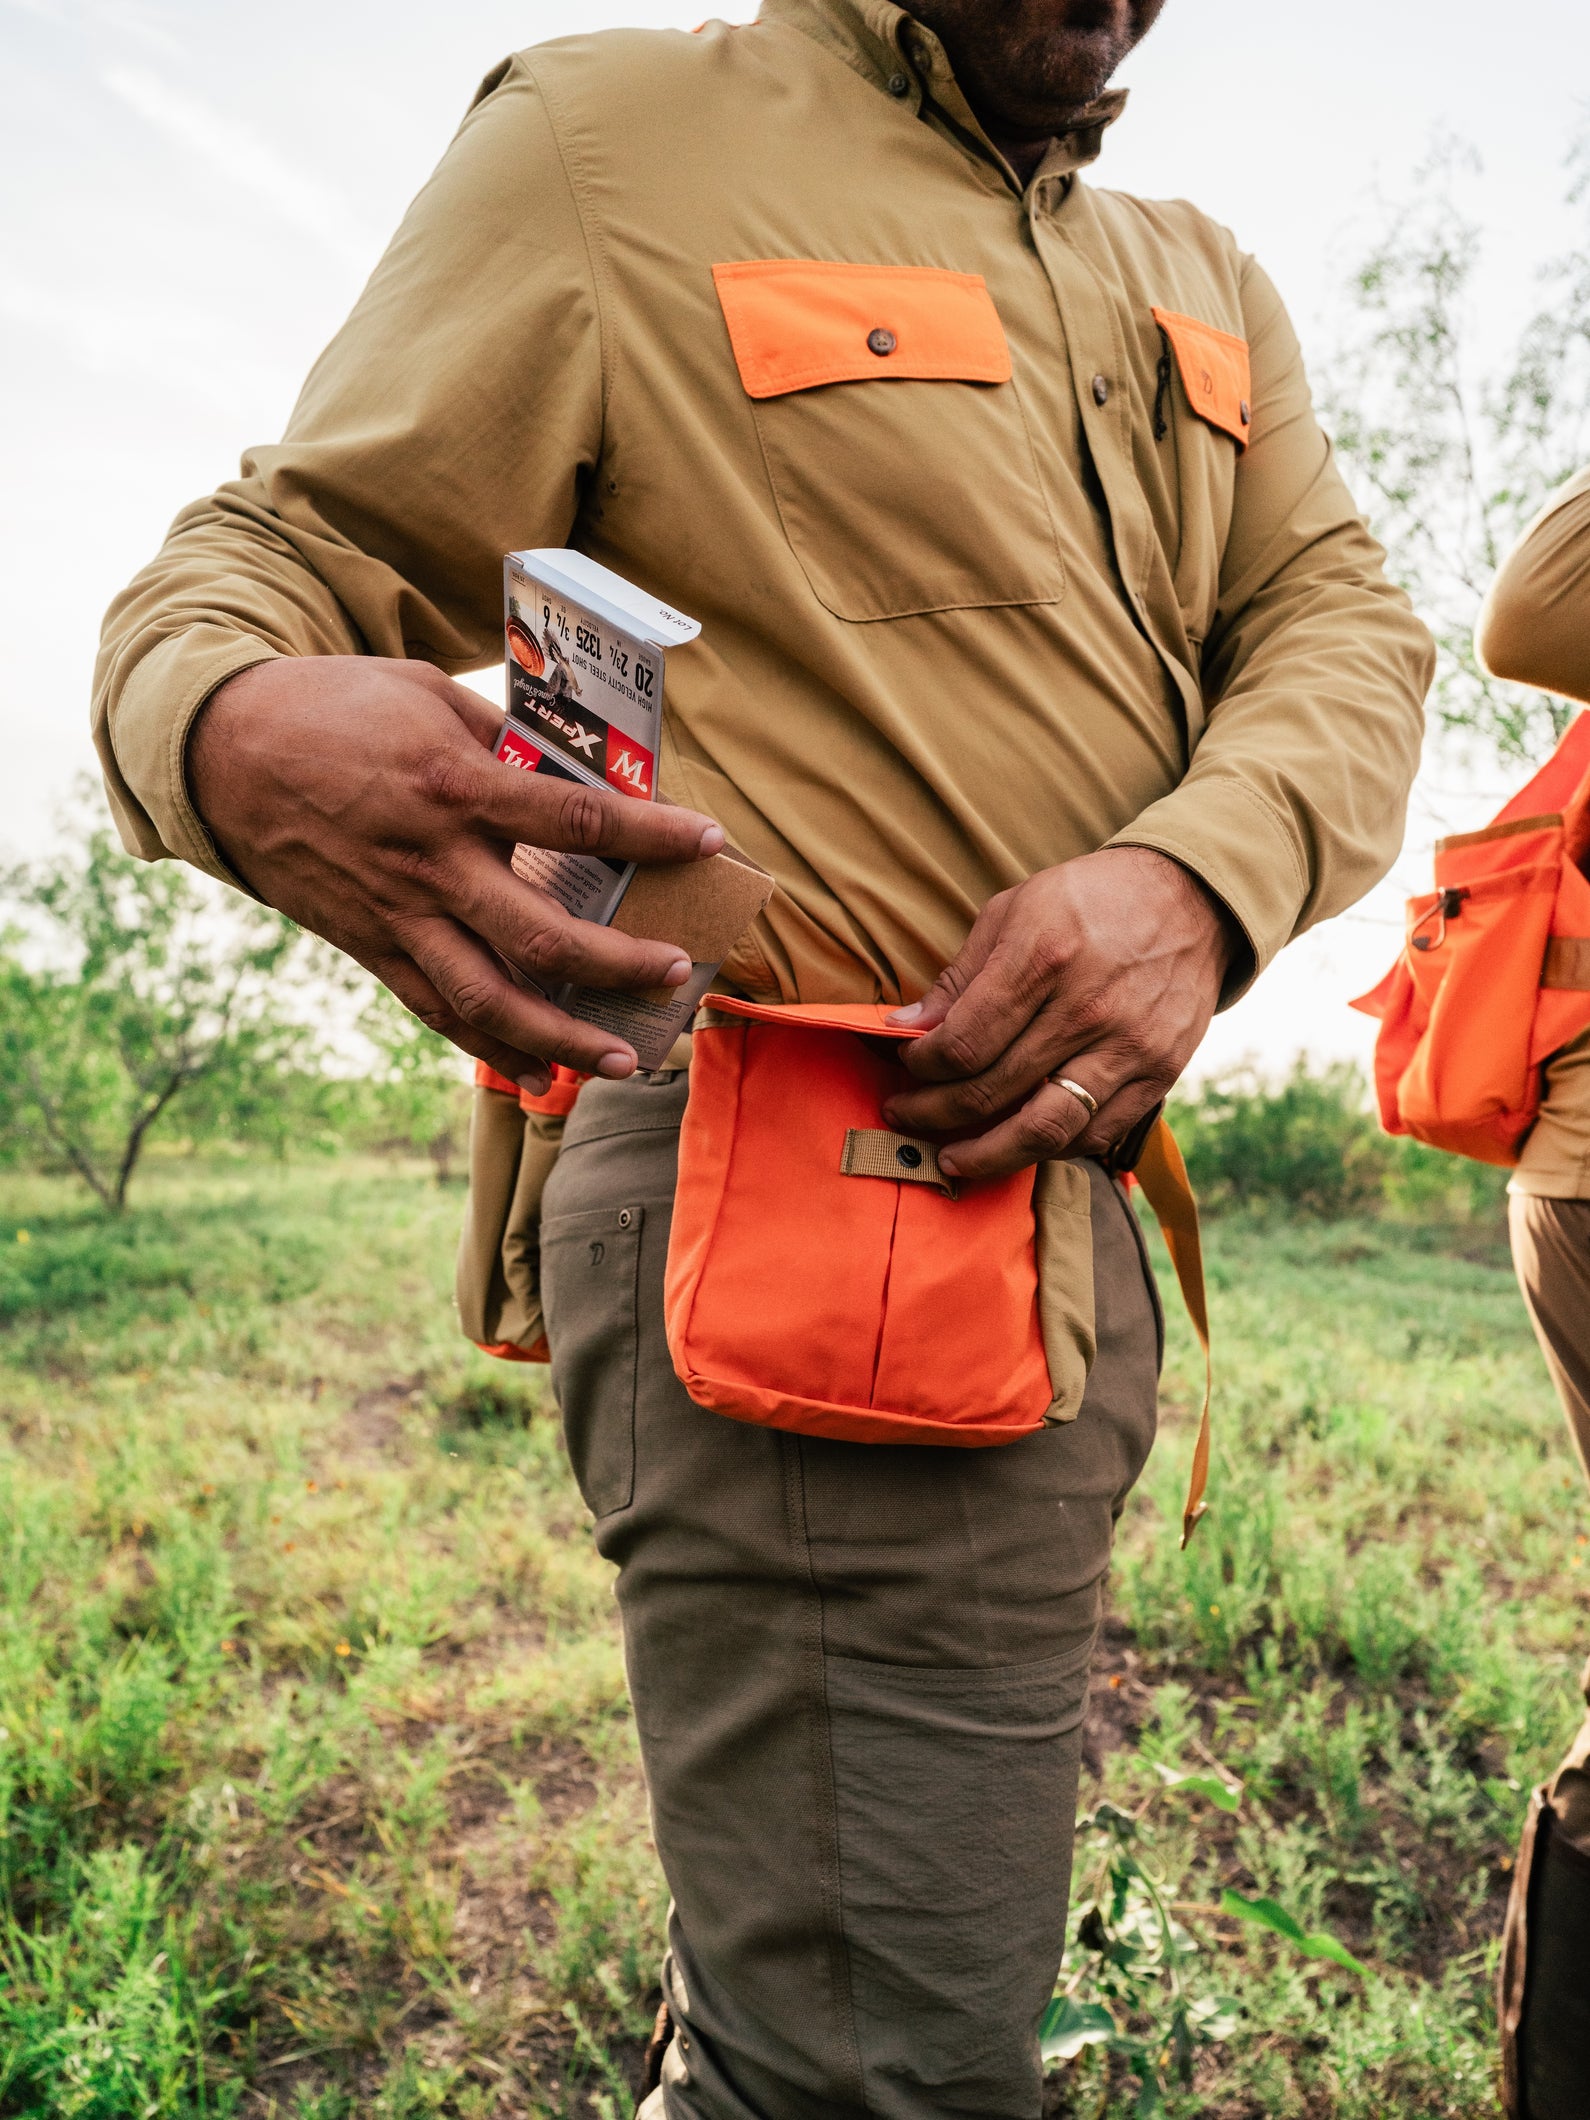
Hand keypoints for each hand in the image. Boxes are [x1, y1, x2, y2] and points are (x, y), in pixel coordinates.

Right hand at [188, 656, 724, 1092]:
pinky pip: (435, 1010)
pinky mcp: (370, 946)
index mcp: (456, 788)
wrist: (222, 751)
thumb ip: (503, 740)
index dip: (652, 834)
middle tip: (675, 974)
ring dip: (561, 1038)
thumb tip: (580, 773)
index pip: (577, 821)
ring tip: (621, 1061)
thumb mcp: (428, 696)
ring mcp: (399, 915)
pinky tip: (537, 1072)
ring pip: (490, 997)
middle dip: (618, 965)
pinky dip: (488, 1047)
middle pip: (542, 935)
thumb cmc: (335, 708)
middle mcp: (433, 863)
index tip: (710, 841)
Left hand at [881, 848, 1240, 1178]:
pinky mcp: (1159, 1074)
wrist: (1189, 900)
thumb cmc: (1088, 900)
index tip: (907, 1067)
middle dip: (936, 1113)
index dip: (922, 1067)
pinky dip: (1050, 1148)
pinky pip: (1095, 1134)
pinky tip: (1018, 1144)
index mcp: (1044, 958)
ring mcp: (1129, 1047)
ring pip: (1045, 1129)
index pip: (964, 1043)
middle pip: (993, 1089)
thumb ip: (960, 977)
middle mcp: (1088, 1008)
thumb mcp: (1013, 911)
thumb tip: (906, 1027)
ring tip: (953, 1159)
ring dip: (988, 1155)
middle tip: (908, 1115)